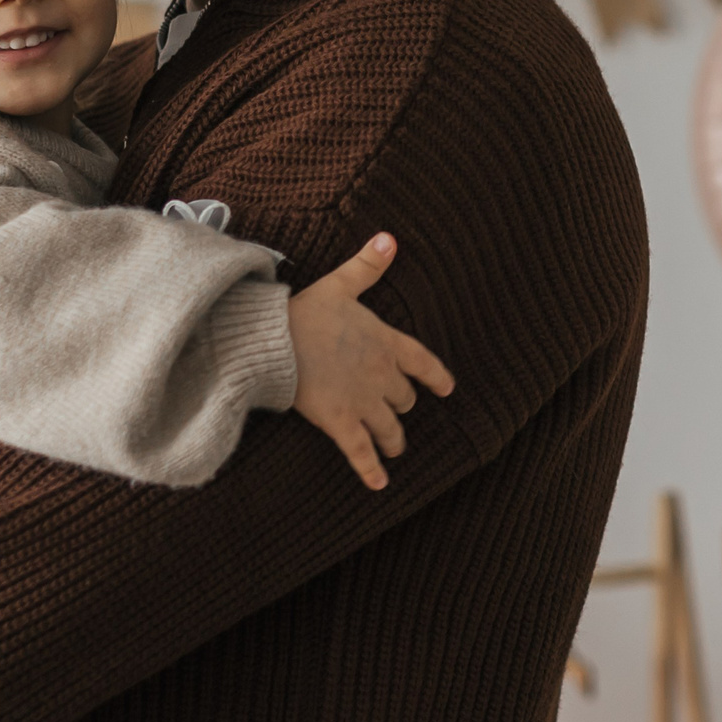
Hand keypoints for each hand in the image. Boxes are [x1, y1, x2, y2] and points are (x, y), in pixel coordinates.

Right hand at [287, 233, 455, 489]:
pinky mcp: (340, 422)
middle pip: (404, 400)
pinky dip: (371, 470)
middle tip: (397, 415)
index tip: (446, 388)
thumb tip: (390, 237)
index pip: (423, 362)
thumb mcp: (340, 285)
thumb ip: (367, 266)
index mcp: (385, 343)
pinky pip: (362, 453)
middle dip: (402, 407)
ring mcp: (362, 401)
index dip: (436, 376)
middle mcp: (380, 375)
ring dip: (394, 440)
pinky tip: (380, 485)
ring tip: (395, 448)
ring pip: (390, 429)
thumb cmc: (305, 312)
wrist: (274, 341)